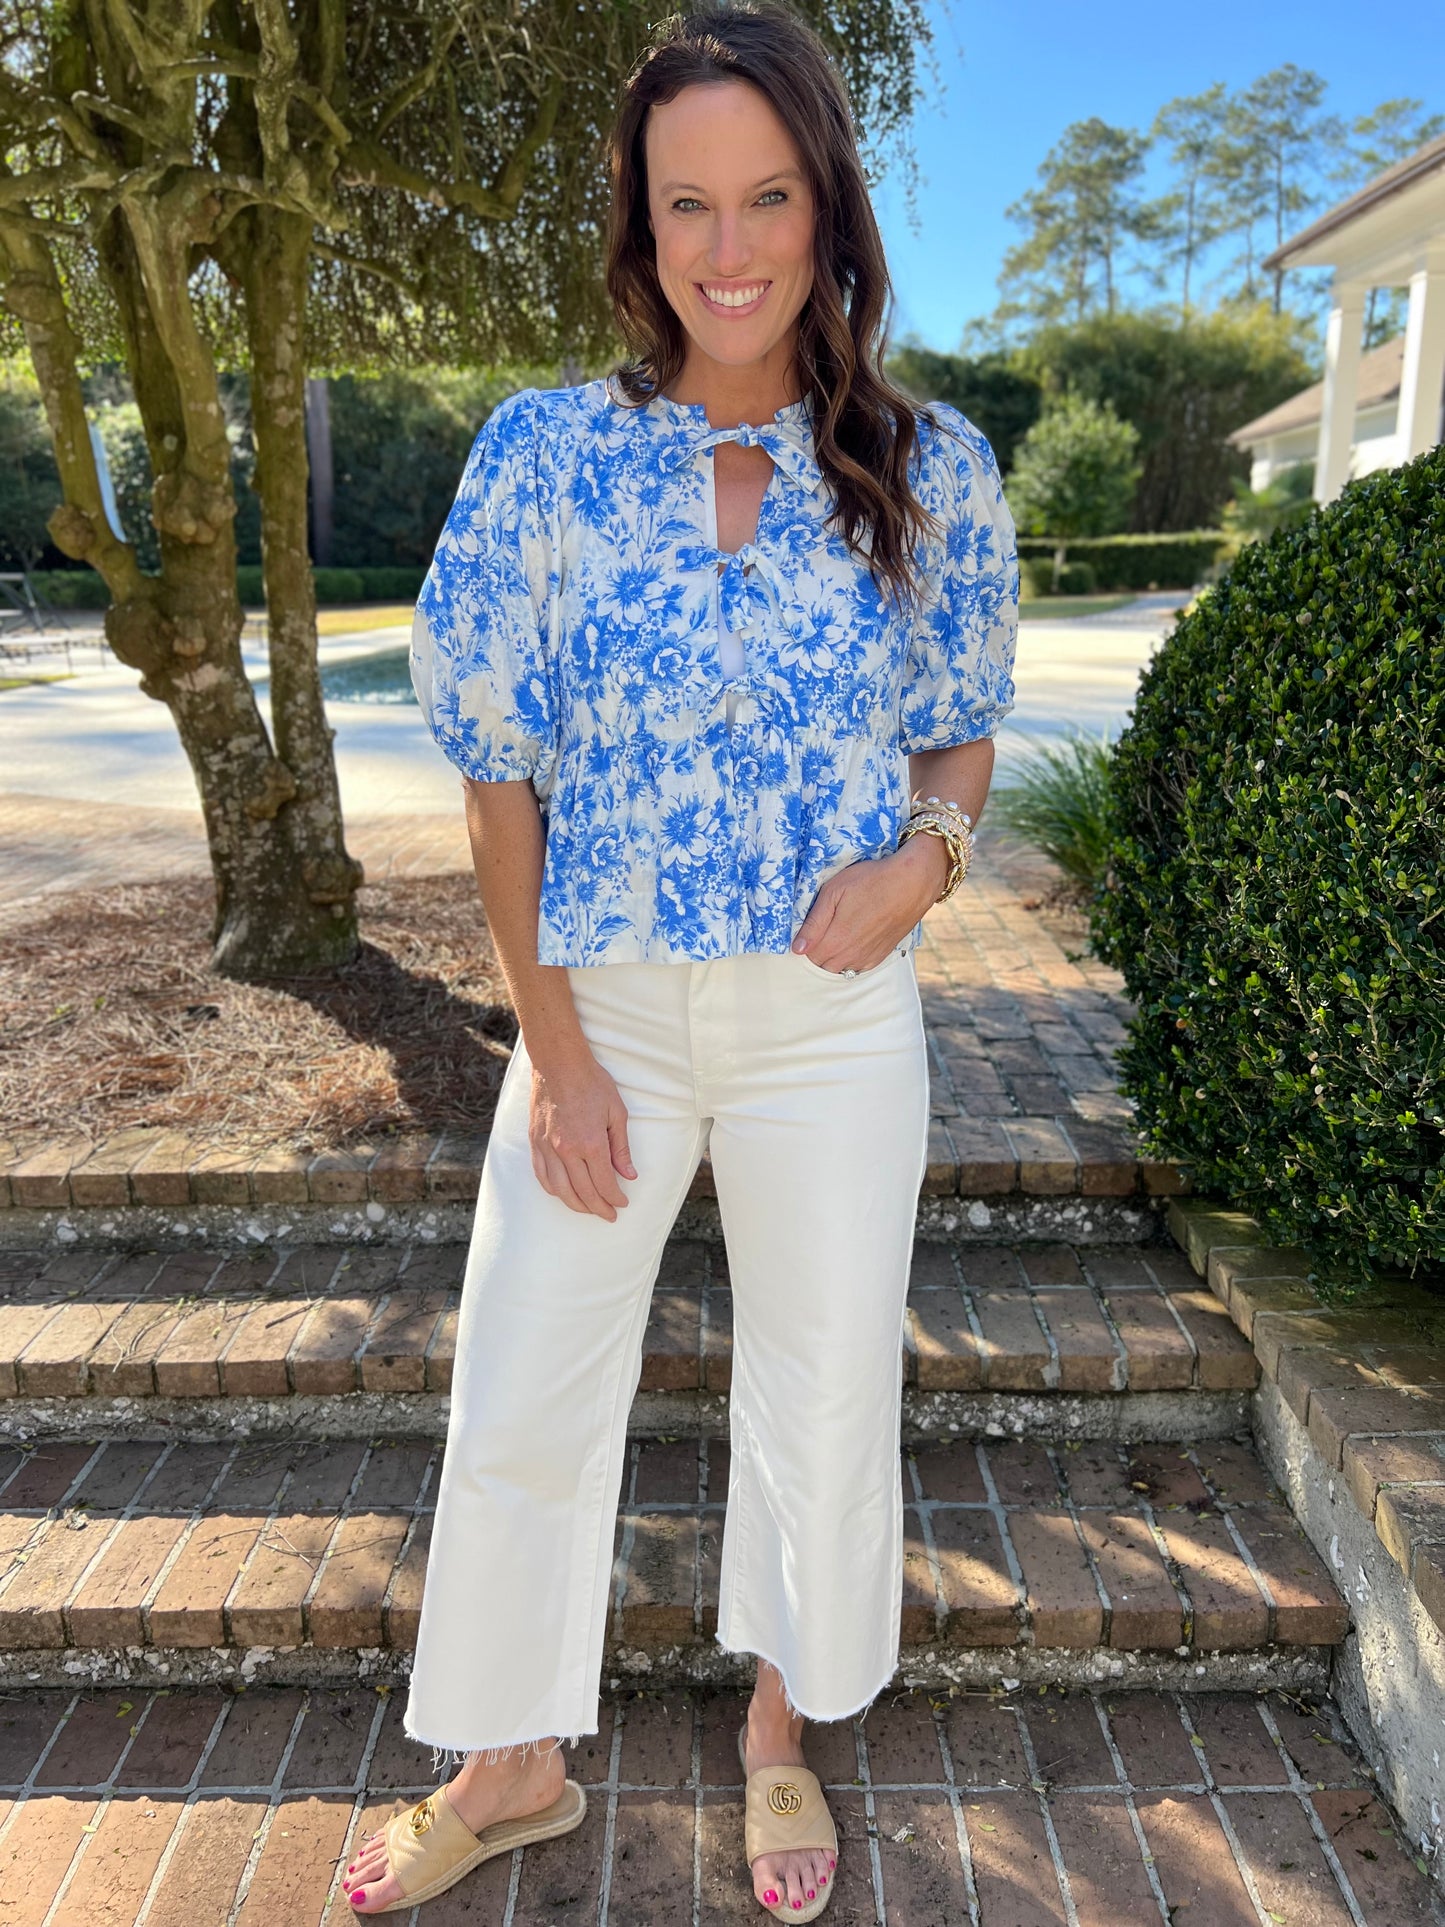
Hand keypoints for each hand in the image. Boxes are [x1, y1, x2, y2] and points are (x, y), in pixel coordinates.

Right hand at [527, 1051, 636, 1220]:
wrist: (559, 1062)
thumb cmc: (591, 1083)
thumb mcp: (616, 1112)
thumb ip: (621, 1147)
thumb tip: (629, 1175)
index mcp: (591, 1142)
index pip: (605, 1183)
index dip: (615, 1198)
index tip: (622, 1203)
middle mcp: (567, 1149)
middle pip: (583, 1192)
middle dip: (599, 1208)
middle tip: (609, 1215)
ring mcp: (547, 1147)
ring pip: (560, 1189)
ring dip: (576, 1204)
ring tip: (589, 1209)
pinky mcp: (535, 1142)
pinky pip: (542, 1175)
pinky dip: (553, 1190)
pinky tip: (563, 1194)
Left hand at [792, 833, 951, 973]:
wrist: (912, 883)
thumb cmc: (871, 881)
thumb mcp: (834, 892)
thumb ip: (814, 923)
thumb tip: (797, 948)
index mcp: (835, 940)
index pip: (807, 954)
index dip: (805, 939)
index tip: (811, 923)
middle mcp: (850, 956)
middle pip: (821, 964)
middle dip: (817, 948)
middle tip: (825, 924)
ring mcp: (867, 958)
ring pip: (839, 968)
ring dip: (833, 955)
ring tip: (839, 930)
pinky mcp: (880, 956)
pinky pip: (856, 967)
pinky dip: (850, 958)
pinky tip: (854, 939)